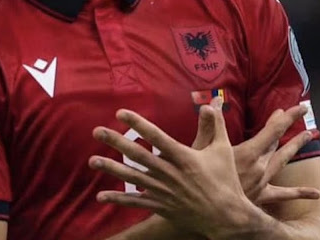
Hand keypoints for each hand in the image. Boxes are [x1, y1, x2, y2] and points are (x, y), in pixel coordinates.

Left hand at [89, 101, 254, 237]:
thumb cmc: (226, 180)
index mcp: (184, 157)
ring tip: (92, 161)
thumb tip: (210, 103)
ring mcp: (163, 191)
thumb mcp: (223, 150)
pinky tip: (100, 197)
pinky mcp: (160, 206)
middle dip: (116, 142)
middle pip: (138, 155)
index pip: (156, 136)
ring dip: (111, 169)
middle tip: (96, 131)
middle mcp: (170, 173)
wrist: (227, 217)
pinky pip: (135, 202)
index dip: (137, 124)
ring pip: (132, 178)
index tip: (120, 113)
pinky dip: (117, 200)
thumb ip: (215, 125)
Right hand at [192, 102, 318, 204]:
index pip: (273, 131)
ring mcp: (262, 182)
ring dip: (295, 147)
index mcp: (248, 153)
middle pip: (277, 142)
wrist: (209, 211)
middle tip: (298, 113)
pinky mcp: (261, 196)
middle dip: (286, 126)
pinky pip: (283, 194)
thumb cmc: (201, 178)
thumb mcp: (201, 148)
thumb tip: (214, 103)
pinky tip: (316, 194)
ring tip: (308, 135)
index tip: (299, 107)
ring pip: (283, 160)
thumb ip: (210, 125)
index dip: (286, 117)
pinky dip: (299, 193)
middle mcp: (259, 166)